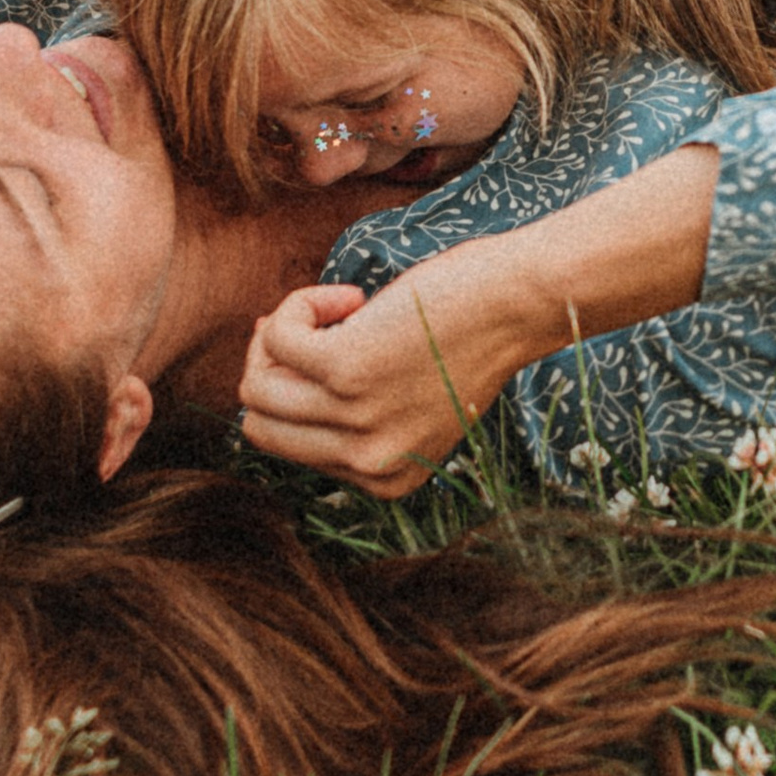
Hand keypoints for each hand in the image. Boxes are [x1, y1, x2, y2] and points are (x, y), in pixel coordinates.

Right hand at [237, 252, 524, 497]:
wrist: (520, 301)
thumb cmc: (470, 335)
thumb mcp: (411, 396)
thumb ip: (346, 404)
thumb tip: (264, 361)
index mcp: (384, 479)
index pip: (293, 451)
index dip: (296, 393)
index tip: (324, 350)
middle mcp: (368, 462)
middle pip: (260, 427)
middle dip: (271, 370)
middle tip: (314, 328)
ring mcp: (356, 418)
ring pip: (255, 387)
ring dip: (282, 334)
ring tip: (337, 309)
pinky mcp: (346, 368)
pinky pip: (279, 337)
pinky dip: (300, 305)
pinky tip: (350, 296)